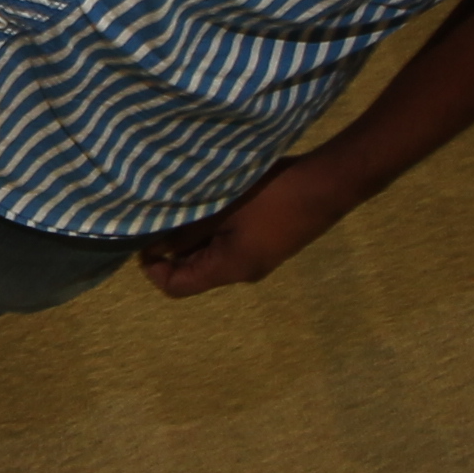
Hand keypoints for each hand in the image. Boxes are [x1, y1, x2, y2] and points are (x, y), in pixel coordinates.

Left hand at [135, 152, 368, 298]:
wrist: (328, 184)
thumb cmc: (272, 195)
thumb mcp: (220, 209)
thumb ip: (185, 230)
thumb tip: (153, 245)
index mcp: (229, 270)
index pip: (177, 288)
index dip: (153, 269)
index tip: (145, 238)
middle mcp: (243, 274)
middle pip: (194, 272)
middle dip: (174, 248)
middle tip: (164, 214)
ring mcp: (260, 260)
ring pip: (213, 255)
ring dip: (196, 235)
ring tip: (189, 204)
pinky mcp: (270, 244)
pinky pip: (232, 244)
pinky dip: (216, 229)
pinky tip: (216, 201)